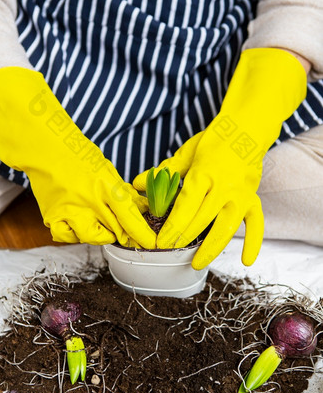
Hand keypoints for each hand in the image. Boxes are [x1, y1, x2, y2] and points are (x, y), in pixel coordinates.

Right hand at [0, 67, 155, 247]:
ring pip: (94, 238)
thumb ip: (124, 192)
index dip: (142, 234)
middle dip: (125, 235)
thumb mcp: (107, 170)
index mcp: (106, 186)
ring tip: (99, 222)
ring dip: (102, 235)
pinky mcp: (53, 217)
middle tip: (125, 231)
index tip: (150, 243)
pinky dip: (75, 234)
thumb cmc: (78, 156)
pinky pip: (69, 237)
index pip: (130, 216)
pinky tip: (77, 224)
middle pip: (115, 231)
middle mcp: (89, 201)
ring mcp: (70, 210)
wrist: (46, 148)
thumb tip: (143, 208)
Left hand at [134, 48, 306, 267]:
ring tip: (196, 264)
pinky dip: (253, 243)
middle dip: (184, 239)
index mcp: (204, 173)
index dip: (172, 226)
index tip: (160, 242)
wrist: (247, 128)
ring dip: (211, 248)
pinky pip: (256, 224)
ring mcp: (241, 194)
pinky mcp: (253, 198)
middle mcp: (224, 186)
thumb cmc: (214, 141)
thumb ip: (165, 172)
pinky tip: (246, 261)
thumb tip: (137, 183)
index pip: (186, 206)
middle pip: (202, 219)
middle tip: (169, 252)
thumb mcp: (187, 153)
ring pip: (226, 227)